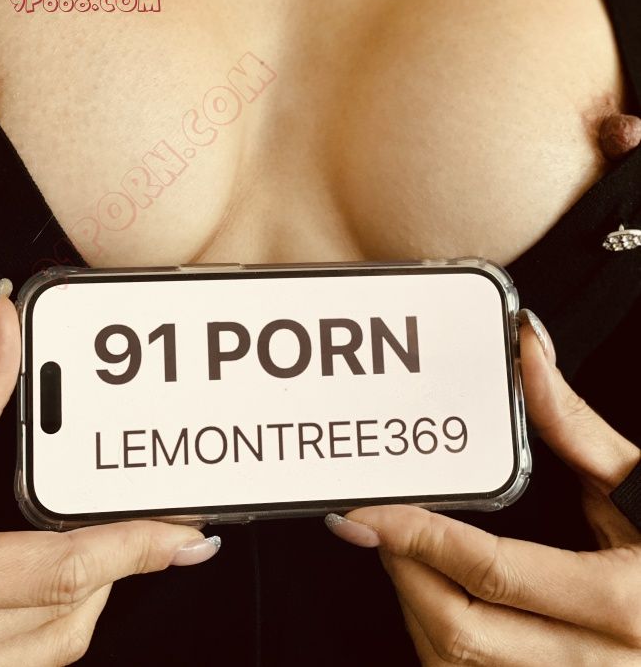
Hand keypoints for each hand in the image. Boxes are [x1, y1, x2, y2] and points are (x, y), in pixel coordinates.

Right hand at [0, 279, 220, 665]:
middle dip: (119, 566)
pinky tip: (38, 586)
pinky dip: (42, 627)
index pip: (64, 574)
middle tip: (148, 522)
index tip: (191, 537)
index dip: (137, 550)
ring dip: (86, 598)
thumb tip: (3, 321)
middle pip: (69, 615)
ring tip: (105, 546)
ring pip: (47, 650)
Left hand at [325, 309, 640, 665]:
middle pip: (460, 629)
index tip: (370, 512)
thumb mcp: (635, 481)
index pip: (490, 572)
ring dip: (414, 606)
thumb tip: (525, 349)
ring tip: (404, 552)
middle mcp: (596, 664)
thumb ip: (572, 420)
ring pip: (456, 665)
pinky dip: (437, 637)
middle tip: (379, 524)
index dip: (418, 537)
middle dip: (403, 571)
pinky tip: (435, 593)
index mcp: (622, 603)